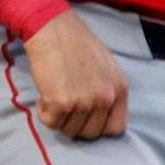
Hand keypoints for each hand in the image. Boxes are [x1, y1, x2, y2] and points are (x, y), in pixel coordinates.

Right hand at [22, 11, 129, 140]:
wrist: (54, 31)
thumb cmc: (78, 46)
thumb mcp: (107, 68)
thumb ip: (108, 91)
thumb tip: (102, 117)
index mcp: (120, 89)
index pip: (115, 128)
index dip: (98, 127)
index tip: (86, 119)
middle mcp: (106, 98)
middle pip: (90, 134)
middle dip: (76, 124)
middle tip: (66, 106)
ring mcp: (84, 102)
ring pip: (69, 130)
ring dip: (59, 118)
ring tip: (57, 94)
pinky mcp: (61, 104)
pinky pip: (51, 123)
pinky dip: (44, 113)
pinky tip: (46, 94)